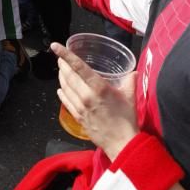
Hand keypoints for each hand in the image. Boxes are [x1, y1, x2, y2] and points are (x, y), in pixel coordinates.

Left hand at [51, 42, 138, 159]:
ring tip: (61, 70)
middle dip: (62, 64)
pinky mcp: (78, 117)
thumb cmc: (127, 119)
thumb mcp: (130, 96)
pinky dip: (62, 93)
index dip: (66, 55)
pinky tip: (60, 89)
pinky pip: (66, 102)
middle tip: (60, 57)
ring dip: (61, 77)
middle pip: (69, 76)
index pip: (79, 67)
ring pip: (65, 88)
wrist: (122, 143)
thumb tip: (133, 71)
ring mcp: (80, 107)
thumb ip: (130, 81)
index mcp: (99, 87)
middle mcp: (86, 95)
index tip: (55, 46)